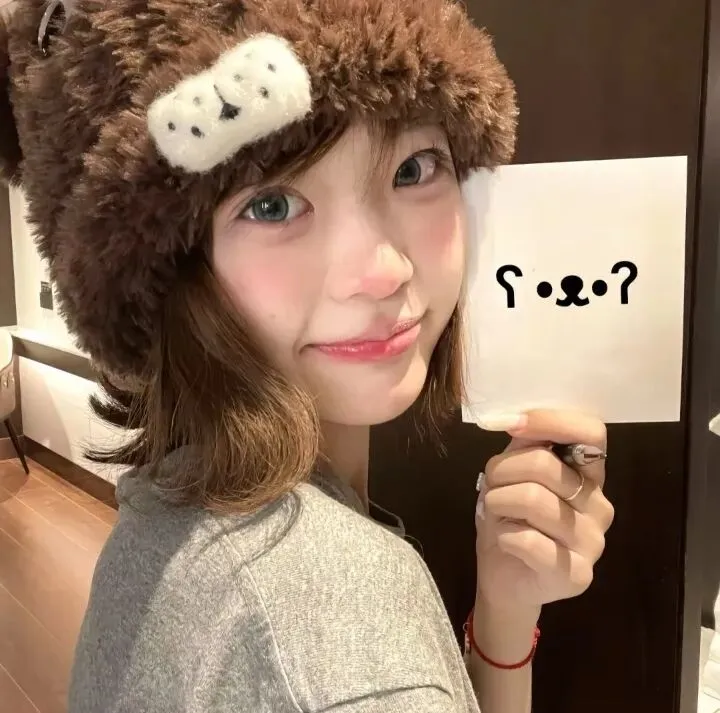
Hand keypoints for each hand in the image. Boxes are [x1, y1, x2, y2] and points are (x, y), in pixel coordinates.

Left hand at [475, 409, 614, 612]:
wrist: (503, 576)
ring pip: (532, 499)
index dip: (550, 421)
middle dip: (501, 471)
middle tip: (491, 487)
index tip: (512, 426)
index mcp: (589, 473)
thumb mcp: (512, 472)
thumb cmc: (510, 517)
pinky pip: (528, 540)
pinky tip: (506, 541)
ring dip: (497, 502)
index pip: (591, 432)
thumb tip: (512, 418)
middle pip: (544, 465)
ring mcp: (593, 542)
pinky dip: (503, 535)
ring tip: (496, 514)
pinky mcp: (577, 574)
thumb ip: (523, 442)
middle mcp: (600, 505)